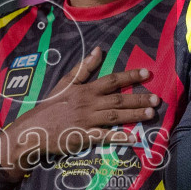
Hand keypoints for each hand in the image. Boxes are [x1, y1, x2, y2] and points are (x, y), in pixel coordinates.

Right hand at [0, 47, 157, 180]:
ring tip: (151, 114)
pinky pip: (104, 137)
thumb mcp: (65, 83)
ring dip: (134, 115)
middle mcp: (88, 103)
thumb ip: (83, 68)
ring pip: (115, 116)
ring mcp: (87, 121)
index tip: (148, 74)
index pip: (111, 80)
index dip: (130, 77)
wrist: (34, 128)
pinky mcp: (84, 137)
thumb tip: (98, 51)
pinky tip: (134, 138)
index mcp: (85, 89)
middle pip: (118, 99)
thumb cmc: (51, 105)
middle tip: (157, 99)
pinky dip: (119, 138)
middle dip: (138, 98)